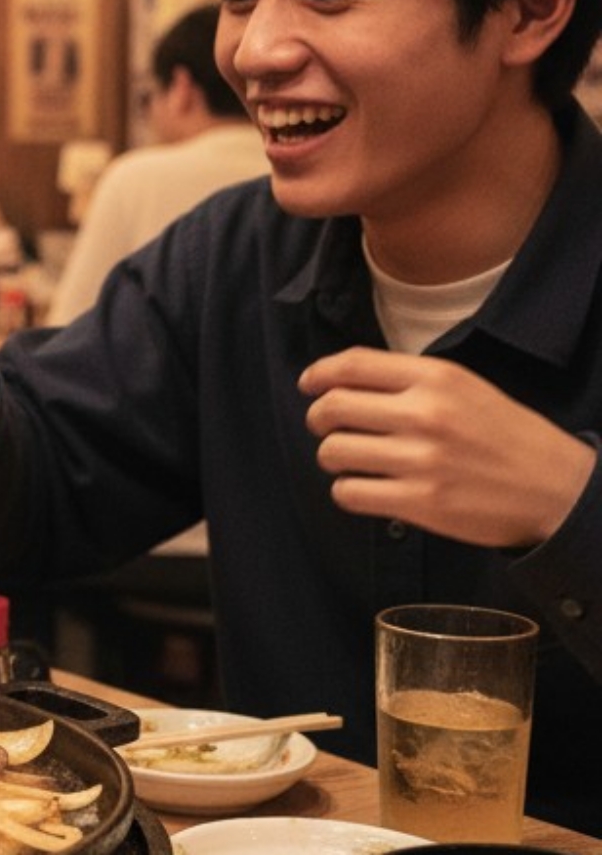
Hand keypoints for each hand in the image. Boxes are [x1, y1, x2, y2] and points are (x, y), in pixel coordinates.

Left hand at [301, 347, 592, 546]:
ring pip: (332, 452)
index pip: (351, 365)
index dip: (318, 374)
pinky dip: (348, 491)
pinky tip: (366, 488)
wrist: (558, 489)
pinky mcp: (420, 502)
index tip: (309, 384)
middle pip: (331, 407)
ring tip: (352, 460)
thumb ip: (409, 381)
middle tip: (328, 427)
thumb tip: (342, 380)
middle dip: (318, 418)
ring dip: (332, 457)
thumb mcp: (466, 388)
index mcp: (436, 378)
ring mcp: (421, 460)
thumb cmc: (506, 436)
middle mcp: (425, 414)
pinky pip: (349, 493)